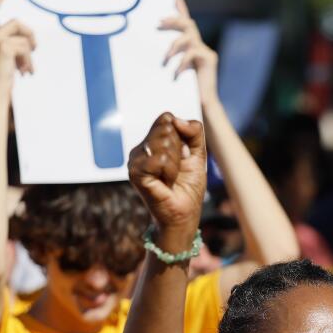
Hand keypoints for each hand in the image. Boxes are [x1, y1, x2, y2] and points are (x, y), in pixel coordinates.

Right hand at [0, 0, 35, 90]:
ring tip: (27, 68)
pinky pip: (25, 47)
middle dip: (30, 34)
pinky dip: (29, 60)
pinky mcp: (4, 48)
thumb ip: (14, 47)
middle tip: (35, 49)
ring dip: (30, 53)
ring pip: (24, 37)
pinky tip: (26, 71)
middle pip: (16, 22)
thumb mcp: (8, 60)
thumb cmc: (3, 79)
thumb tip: (31, 41)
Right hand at [127, 113, 206, 240]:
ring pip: (164, 141)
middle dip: (179, 150)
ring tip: (170, 178)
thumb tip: (175, 119)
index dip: (182, 136)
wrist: (185, 214)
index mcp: (152, 141)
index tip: (182, 158)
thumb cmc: (189, 186)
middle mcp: (140, 149)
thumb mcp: (198, 153)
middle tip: (176, 171)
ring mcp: (135, 160)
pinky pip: (160, 158)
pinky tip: (165, 183)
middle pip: (166, 128)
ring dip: (175, 163)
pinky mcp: (135, 172)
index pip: (167, 119)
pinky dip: (170, 171)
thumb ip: (194, 131)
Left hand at [160, 0, 217, 105]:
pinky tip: (176, 74)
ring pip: (189, 37)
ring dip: (174, 46)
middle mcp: (202, 47)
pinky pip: (192, 53)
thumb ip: (172, 61)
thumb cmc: (188, 93)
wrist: (205, 106)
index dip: (183, 10)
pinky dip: (181, 63)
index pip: (188, 25)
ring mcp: (207, 52)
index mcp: (194, 48)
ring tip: (165, 60)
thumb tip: (157, 55)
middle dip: (173, 21)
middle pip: (188, 24)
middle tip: (158, 23)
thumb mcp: (177, 72)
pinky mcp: (210, 60)